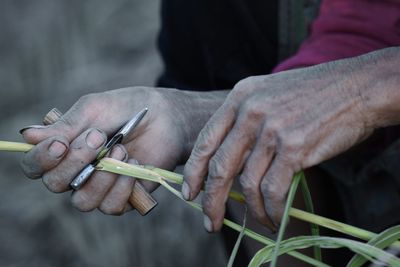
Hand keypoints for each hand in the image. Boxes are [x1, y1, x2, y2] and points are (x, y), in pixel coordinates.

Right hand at [20, 87, 225, 214]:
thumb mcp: (94, 109)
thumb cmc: (127, 108)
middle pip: (55, 185)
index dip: (41, 159)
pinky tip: (134, 164)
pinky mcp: (123, 197)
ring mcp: (100, 187)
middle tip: (99, 137)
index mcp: (65, 150)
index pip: (36, 166)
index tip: (60, 144)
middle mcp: (77, 172)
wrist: (166, 117)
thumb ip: (66, 125)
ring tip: (122, 149)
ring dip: (102, 176)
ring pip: (83, 202)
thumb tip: (26, 136)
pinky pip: (111, 206)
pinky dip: (122, 186)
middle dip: (76, 162)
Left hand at [183, 59, 374, 231]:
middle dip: (211, 201)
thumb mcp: (268, 95)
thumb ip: (245, 121)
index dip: (193, 172)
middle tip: (210, 223)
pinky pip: (273, 189)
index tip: (189, 193)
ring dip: (249, 210)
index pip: (205, 140)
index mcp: (239, 97)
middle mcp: (250, 111)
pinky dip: (271, 210)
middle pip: (220, 166)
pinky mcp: (295, 147)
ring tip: (256, 221)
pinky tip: (274, 217)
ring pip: (246, 183)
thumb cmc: (312, 94)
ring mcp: (272, 129)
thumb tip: (230, 163)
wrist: (356, 87)